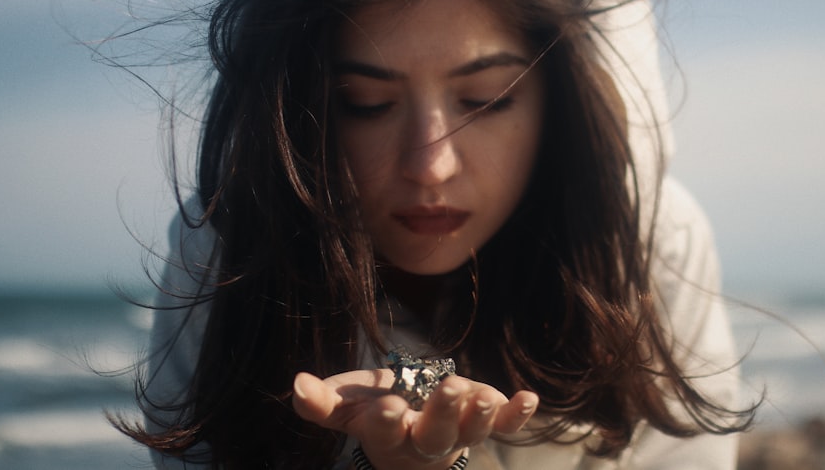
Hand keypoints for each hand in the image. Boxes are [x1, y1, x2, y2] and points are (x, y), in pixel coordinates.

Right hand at [292, 369, 537, 469]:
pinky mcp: (484, 420)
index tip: (389, 406)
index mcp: (388, 435)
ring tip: (488, 395)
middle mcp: (425, 438)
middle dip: (444, 412)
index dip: (387, 421)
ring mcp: (459, 431)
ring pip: (472, 430)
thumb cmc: (373, 411)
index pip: (385, 432)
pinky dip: (518, 415)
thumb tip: (296, 385)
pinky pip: (505, 425)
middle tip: (449, 388)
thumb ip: (321, 403)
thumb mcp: (346, 408)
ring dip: (483, 415)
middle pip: (436, 433)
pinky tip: (529, 399)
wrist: (412, 425)